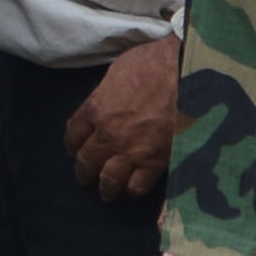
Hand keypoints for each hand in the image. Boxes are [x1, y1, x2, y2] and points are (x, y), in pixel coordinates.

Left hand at [67, 32, 179, 197]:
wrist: (183, 71)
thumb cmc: (151, 63)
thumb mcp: (116, 73)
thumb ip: (105, 95)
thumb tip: (105, 105)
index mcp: (95, 109)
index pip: (72, 136)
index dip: (72, 146)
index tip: (75, 150)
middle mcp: (108, 134)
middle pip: (86, 162)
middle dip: (84, 172)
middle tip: (86, 177)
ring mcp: (131, 150)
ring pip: (109, 180)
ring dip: (106, 188)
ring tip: (107, 192)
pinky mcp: (156, 161)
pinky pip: (138, 186)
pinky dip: (133, 189)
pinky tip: (133, 187)